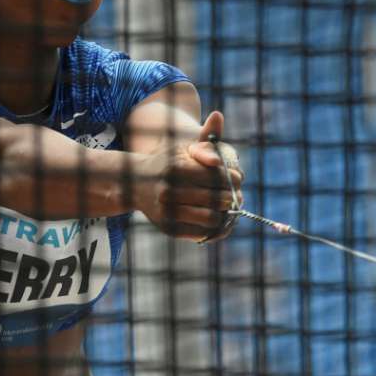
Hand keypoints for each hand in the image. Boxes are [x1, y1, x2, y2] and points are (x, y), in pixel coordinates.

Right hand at [135, 111, 243, 241]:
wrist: (135, 182)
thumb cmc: (167, 160)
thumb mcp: (183, 146)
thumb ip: (206, 142)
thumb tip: (218, 159)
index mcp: (176, 169)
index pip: (216, 176)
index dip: (233, 178)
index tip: (239, 178)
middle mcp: (168, 191)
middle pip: (216, 199)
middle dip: (232, 196)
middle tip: (237, 195)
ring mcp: (167, 212)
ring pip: (211, 218)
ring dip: (225, 214)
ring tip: (229, 207)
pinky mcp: (168, 228)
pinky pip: (200, 233)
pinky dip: (213, 228)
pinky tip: (216, 218)